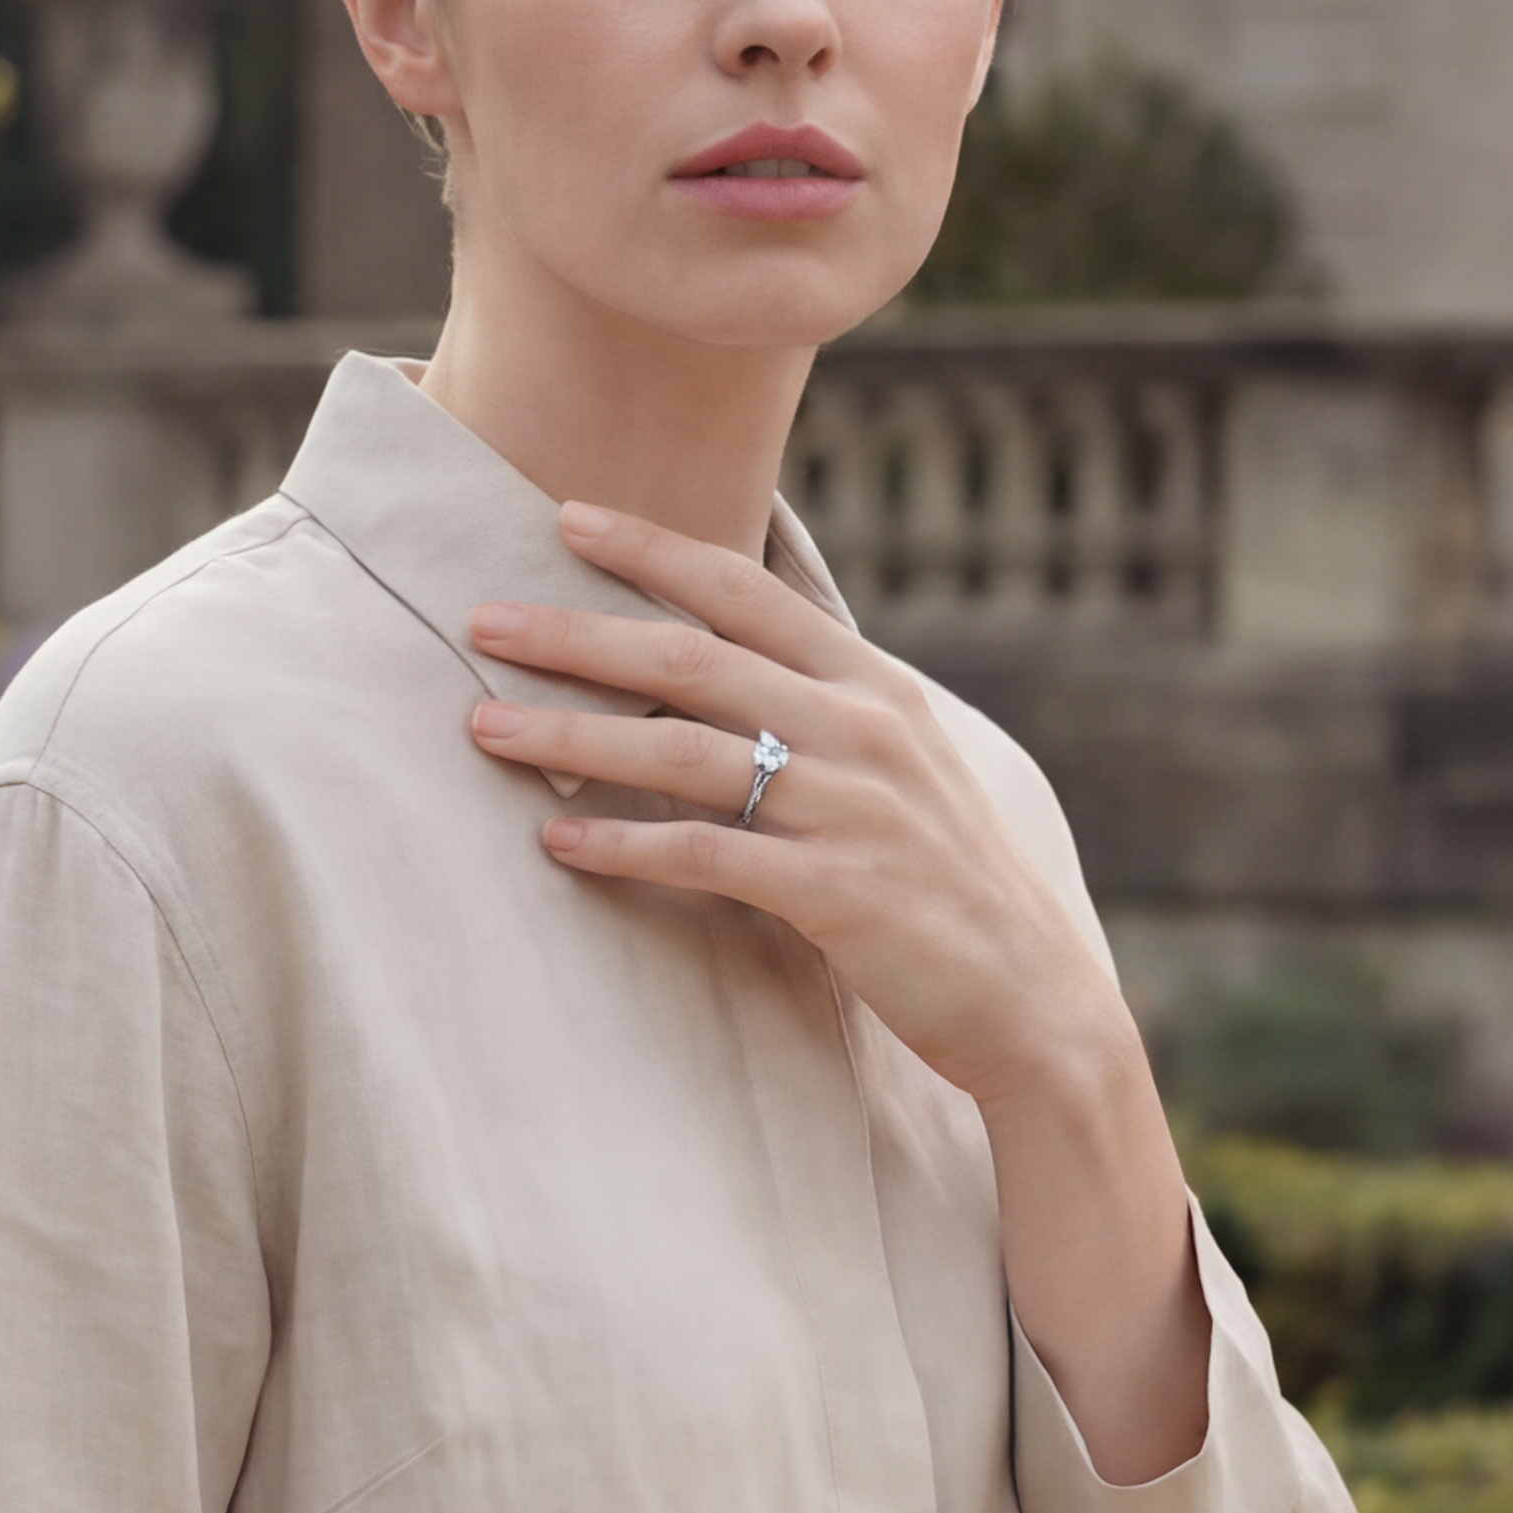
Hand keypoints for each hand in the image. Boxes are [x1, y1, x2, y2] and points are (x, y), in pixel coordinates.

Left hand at [462, 500, 1121, 1113]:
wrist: (1032, 996)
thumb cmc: (947, 879)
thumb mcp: (902, 762)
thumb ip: (822, 704)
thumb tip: (727, 655)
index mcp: (874, 685)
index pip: (746, 589)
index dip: (652, 549)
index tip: (564, 516)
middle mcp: (861, 730)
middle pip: (691, 659)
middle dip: (576, 634)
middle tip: (480, 619)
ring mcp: (850, 809)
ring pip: (682, 752)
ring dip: (573, 736)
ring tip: (485, 727)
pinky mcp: (836, 892)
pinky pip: (707, 854)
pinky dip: (625, 845)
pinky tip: (557, 842)